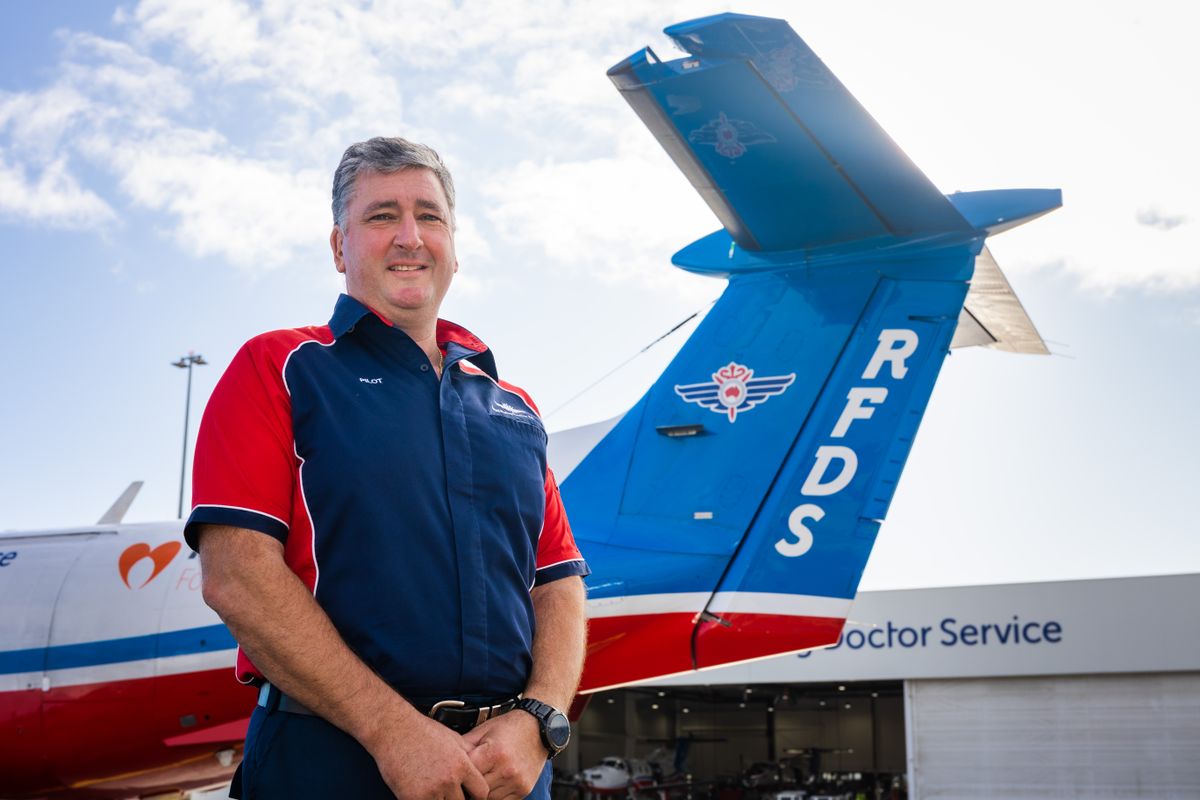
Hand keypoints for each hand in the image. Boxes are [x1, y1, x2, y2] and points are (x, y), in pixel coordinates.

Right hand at [367, 713, 489, 799]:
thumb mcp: (453, 738)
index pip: (481, 792)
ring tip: (434, 792)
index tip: (471, 796)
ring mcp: (430, 790)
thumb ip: (467, 754)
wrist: (394, 729)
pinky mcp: (411, 797)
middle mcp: (448, 780)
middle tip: (448, 793)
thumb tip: (478, 763)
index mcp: (461, 765)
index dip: (477, 796)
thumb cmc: (421, 730)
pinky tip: (421, 794)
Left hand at [463, 710, 546, 799]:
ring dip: (482, 792)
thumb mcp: (484, 730)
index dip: (460, 774)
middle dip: (470, 784)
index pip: (468, 774)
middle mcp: (506, 770)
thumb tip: (447, 759)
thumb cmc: (509, 727)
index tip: (455, 773)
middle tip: (467, 778)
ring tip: (481, 779)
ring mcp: (516, 782)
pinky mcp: (523, 790)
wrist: (539, 728)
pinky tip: (494, 783)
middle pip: (477, 789)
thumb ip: (464, 746)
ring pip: (488, 798)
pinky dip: (495, 795)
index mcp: (493, 753)